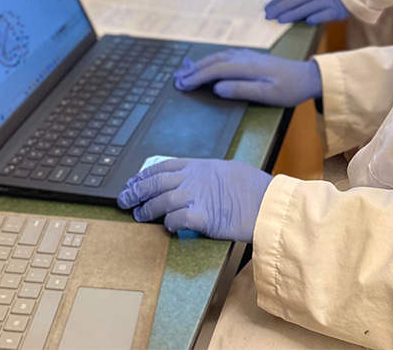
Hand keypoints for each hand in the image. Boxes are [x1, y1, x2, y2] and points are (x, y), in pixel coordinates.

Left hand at [118, 158, 272, 241]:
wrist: (268, 203)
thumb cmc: (253, 187)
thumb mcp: (227, 169)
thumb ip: (207, 173)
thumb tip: (195, 179)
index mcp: (199, 165)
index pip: (162, 166)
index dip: (143, 175)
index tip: (131, 181)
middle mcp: (194, 179)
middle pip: (155, 183)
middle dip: (135, 191)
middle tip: (123, 200)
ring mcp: (198, 197)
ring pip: (161, 202)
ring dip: (146, 210)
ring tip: (139, 215)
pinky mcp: (203, 218)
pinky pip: (176, 220)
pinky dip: (168, 224)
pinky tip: (167, 227)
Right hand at [174, 49, 320, 106]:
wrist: (308, 76)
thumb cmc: (290, 89)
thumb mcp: (268, 94)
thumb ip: (242, 90)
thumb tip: (217, 88)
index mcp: (247, 67)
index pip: (216, 70)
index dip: (197, 77)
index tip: (182, 85)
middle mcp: (245, 58)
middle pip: (214, 61)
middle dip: (194, 70)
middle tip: (176, 79)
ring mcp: (249, 56)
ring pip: (219, 57)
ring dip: (201, 64)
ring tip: (186, 71)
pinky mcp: (252, 57)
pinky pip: (226, 56)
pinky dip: (212, 60)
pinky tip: (209, 63)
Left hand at [264, 0, 347, 24]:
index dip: (277, 1)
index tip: (266, 9)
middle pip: (295, 0)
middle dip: (280, 8)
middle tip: (269, 16)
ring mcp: (325, 1)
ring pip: (307, 7)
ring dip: (293, 13)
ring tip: (281, 20)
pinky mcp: (335, 10)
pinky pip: (326, 14)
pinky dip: (318, 17)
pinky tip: (309, 21)